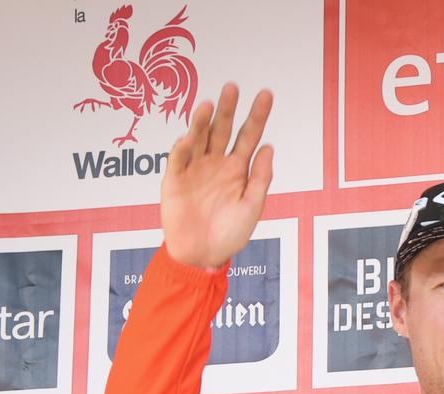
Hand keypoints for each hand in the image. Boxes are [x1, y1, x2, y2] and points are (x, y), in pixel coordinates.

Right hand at [161, 82, 273, 269]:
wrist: (202, 256)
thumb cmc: (230, 234)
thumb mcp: (252, 207)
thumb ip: (260, 178)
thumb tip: (268, 147)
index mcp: (238, 168)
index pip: (249, 136)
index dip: (257, 115)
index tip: (266, 94)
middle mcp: (216, 163)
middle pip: (222, 129)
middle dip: (228, 109)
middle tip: (232, 88)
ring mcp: (195, 169)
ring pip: (198, 138)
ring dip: (202, 121)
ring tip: (208, 104)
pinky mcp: (174, 180)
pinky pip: (178, 160)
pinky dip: (183, 148)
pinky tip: (189, 137)